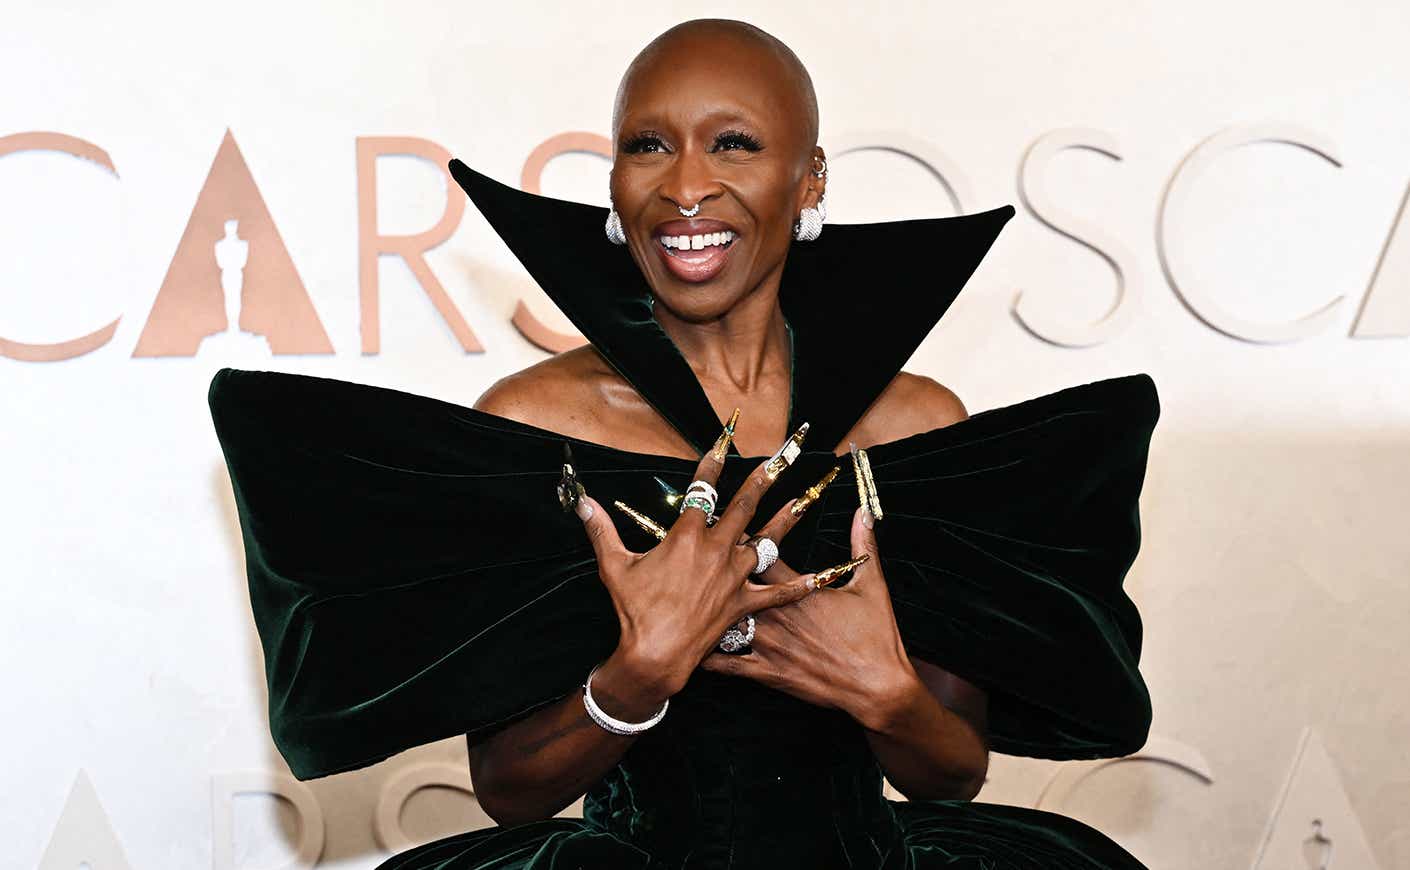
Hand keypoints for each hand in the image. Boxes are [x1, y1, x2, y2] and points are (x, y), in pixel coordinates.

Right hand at [571, 422, 817, 712]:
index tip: (726, 434)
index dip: (713, 458)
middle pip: (747, 503)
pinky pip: (779, 592)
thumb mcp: (614, 566)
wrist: (655, 655)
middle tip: (787, 451)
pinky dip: (804, 584)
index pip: (703, 488)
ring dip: (793, 514)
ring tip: (813, 493)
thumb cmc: (634, 611)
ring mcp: (735, 576)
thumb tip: (582, 502)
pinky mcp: (745, 603)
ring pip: (770, 539)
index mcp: (688, 536)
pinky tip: (827, 574)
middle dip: (768, 473)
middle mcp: (717, 549)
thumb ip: (601, 530)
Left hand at [700, 505, 919, 730]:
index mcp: (798, 588)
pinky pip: (726, 664)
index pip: (761, 552)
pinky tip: (684, 651)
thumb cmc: (876, 637)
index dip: (741, 536)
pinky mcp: (766, 672)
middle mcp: (775, 612)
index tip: (723, 522)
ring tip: (674, 596)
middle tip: (688, 551)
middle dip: (711, 566)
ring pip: (722, 621)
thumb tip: (863, 511)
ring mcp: (768, 643)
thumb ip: (864, 544)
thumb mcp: (872, 585)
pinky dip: (705, 657)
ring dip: (700, 609)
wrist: (876, 687)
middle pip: (733, 582)